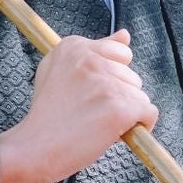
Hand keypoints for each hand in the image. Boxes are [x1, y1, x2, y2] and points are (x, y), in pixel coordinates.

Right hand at [0, 31, 158, 182]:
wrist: (34, 148)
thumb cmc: (47, 114)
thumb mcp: (60, 70)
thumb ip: (95, 50)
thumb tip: (125, 34)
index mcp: (74, 46)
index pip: (120, 52)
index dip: (110, 77)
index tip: (91, 91)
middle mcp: (91, 60)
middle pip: (131, 75)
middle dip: (118, 95)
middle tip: (89, 111)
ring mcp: (106, 83)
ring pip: (140, 95)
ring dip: (126, 112)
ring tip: (96, 122)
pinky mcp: (118, 108)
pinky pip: (148, 113)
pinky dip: (140, 126)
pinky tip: (115, 131)